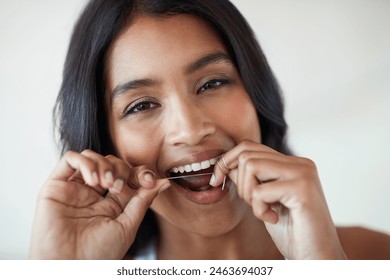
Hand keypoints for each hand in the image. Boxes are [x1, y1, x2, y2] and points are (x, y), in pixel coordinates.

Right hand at [29, 150, 169, 258]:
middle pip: (112, 163)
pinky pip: (70, 159)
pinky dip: (86, 163)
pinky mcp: (56, 186)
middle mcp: (93, 193)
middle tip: (120, 186)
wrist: (70, 267)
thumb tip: (164, 182)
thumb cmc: (98, 253)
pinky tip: (93, 180)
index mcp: (111, 203)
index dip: (139, 172)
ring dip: (105, 165)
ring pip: (92, 157)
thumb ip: (143, 200)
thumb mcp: (128, 225)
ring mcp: (75, 189)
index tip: (148, 180)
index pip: (128, 175)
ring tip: (106, 184)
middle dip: (121, 169)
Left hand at [211, 140, 345, 258]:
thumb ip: (249, 180)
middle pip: (247, 154)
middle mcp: (300, 163)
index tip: (216, 180)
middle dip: (239, 182)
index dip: (227, 161)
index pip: (250, 146)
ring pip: (251, 165)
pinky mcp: (302, 189)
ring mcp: (303, 173)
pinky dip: (258, 210)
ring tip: (264, 211)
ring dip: (249, 194)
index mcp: (293, 163)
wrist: (318, 256)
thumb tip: (225, 165)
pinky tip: (274, 219)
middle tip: (253, 203)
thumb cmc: (292, 231)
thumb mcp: (264, 200)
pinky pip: (259, 191)